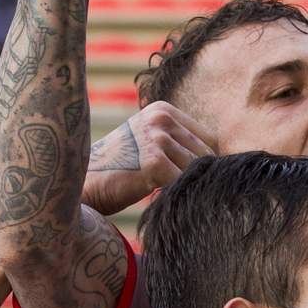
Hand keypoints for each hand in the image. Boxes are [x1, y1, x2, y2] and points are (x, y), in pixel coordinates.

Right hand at [82, 102, 213, 215]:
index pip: (208, 137)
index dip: (206, 161)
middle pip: (206, 152)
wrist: (85, 184)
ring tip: (169, 194)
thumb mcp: (148, 141)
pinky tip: (163, 198)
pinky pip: (185, 183)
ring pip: (197, 169)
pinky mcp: (154, 163)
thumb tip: (222, 162)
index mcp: (162, 110)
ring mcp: (157, 139)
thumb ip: (178, 142)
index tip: (196, 179)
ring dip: (188, 186)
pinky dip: (180, 194)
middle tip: (185, 191)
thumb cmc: (120, 169)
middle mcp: (161, 119)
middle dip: (200, 175)